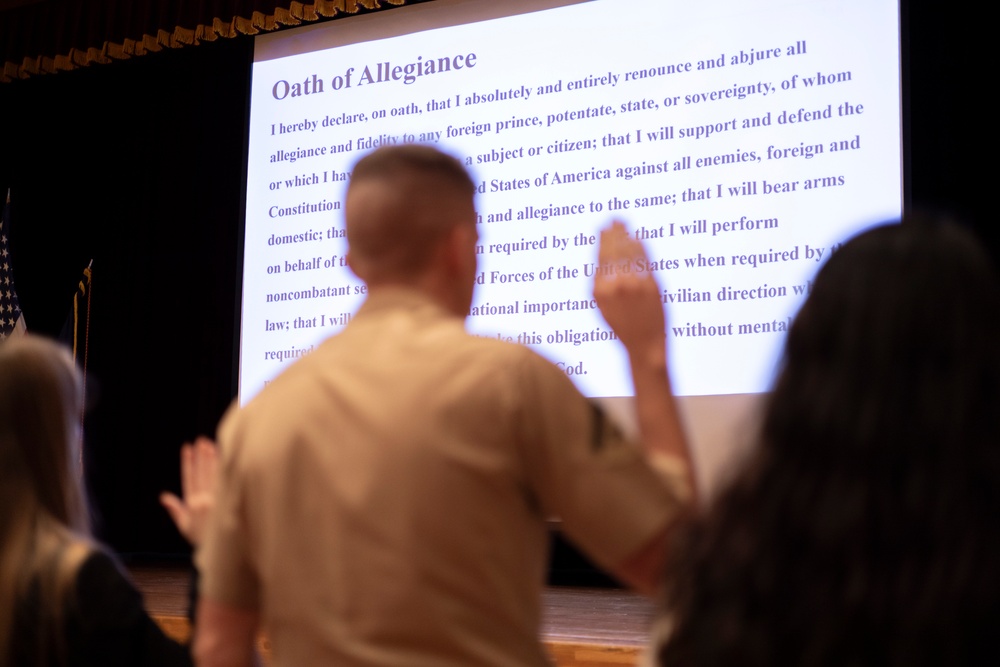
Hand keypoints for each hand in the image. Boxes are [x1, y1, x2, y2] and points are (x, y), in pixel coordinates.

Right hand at [160, 436, 217, 547]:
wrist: (221, 552)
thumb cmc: (202, 538)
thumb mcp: (185, 526)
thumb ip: (175, 510)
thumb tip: (164, 496)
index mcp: (192, 504)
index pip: (189, 478)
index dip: (187, 462)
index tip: (187, 448)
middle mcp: (204, 500)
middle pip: (202, 473)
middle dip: (201, 456)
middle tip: (200, 440)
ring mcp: (217, 500)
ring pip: (214, 475)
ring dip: (213, 458)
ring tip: (211, 444)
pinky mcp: (228, 501)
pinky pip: (227, 481)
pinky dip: (226, 469)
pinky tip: (227, 457)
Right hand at [593, 220, 665, 358]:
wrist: (644, 344)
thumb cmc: (623, 327)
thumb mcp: (603, 307)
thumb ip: (601, 283)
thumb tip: (600, 256)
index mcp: (600, 290)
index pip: (601, 256)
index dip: (603, 239)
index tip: (604, 226)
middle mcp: (615, 284)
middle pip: (614, 250)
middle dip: (614, 232)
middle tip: (615, 218)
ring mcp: (634, 283)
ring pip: (629, 251)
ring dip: (626, 235)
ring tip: (624, 223)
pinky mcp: (651, 285)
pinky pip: (645, 259)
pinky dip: (641, 245)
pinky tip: (638, 237)